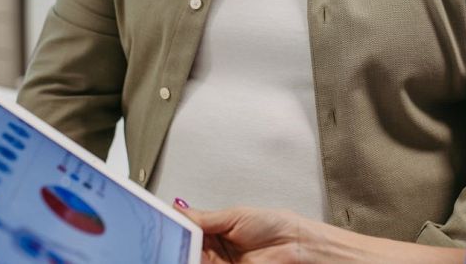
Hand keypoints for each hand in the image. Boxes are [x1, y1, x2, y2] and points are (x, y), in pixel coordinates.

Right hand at [175, 200, 309, 263]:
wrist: (299, 247)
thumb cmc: (276, 226)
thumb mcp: (235, 215)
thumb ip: (204, 217)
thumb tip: (179, 208)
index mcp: (214, 232)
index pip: (186, 233)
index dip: (175, 231)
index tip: (166, 227)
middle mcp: (214, 252)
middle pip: (187, 251)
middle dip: (180, 247)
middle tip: (177, 242)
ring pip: (194, 260)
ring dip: (190, 255)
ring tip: (191, 251)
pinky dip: (201, 262)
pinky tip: (204, 258)